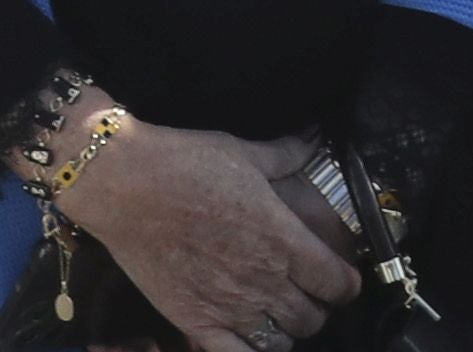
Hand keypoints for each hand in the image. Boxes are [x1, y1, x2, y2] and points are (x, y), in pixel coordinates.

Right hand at [59, 120, 359, 345]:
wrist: (125, 184)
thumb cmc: (184, 164)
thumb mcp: (243, 152)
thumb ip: (285, 156)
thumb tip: (311, 141)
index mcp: (282, 239)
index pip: (337, 282)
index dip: (347, 283)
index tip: (343, 279)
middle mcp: (264, 279)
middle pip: (313, 317)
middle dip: (317, 306)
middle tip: (307, 293)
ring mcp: (230, 307)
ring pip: (282, 341)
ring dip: (287, 330)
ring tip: (278, 315)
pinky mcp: (196, 323)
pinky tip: (250, 339)